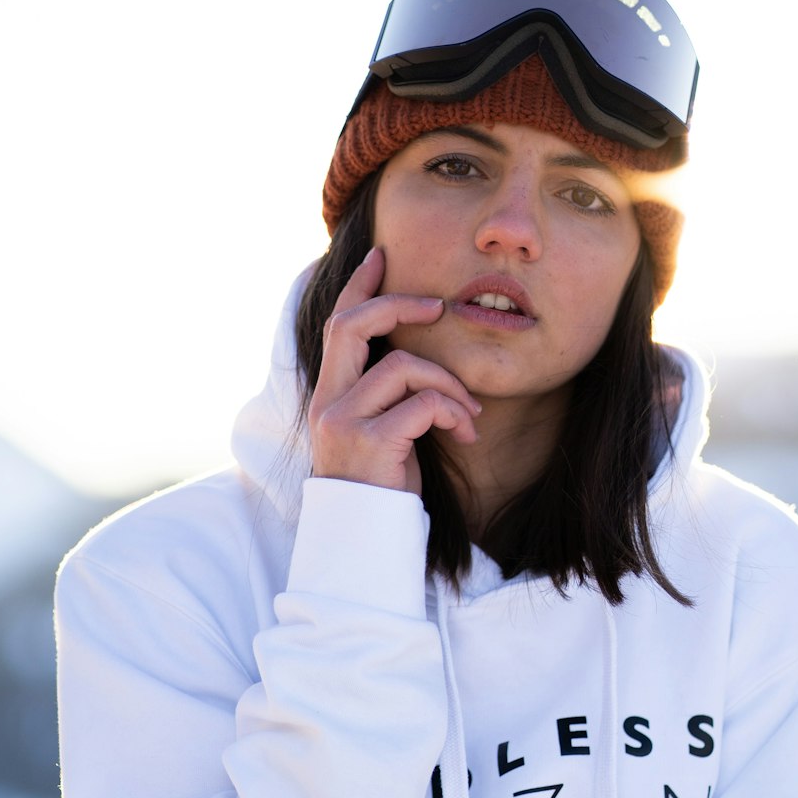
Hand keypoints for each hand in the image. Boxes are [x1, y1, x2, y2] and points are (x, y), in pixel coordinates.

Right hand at [308, 247, 479, 494]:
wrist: (369, 542)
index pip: (338, 325)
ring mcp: (343, 421)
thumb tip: (420, 359)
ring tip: (470, 415)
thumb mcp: (384, 431)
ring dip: (450, 384)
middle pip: (353, 325)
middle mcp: (327, 402)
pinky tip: (466, 434)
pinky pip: (422, 403)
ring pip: (403, 366)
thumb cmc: (384, 486)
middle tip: (440, 306)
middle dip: (399, 304)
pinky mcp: (369, 442)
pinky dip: (454, 412)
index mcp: (329, 394)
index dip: (359, 286)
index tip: (381, 256)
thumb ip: (389, 394)